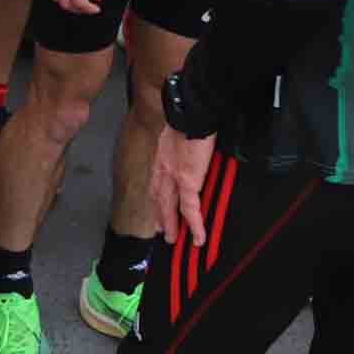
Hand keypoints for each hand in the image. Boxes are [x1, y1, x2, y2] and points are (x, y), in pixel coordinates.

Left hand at [149, 127, 216, 245]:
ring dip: (172, 225)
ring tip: (175, 239)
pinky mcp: (188, 181)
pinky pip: (190, 209)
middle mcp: (162, 170)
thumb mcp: (177, 136)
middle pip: (159, 199)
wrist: (192, 114)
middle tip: (163, 233)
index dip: (156, 200)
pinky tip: (198, 236)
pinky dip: (194, 224)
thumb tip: (188, 154)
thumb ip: (179, 150)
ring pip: (170, 207)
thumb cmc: (190, 121)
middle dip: (160, 217)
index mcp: (161, 159)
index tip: (157, 210)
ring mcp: (173, 177)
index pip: (156, 184)